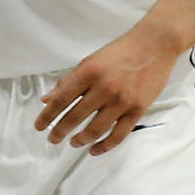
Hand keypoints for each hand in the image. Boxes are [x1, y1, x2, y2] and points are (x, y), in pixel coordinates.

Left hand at [37, 27, 178, 153]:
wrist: (155, 45)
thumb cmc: (122, 51)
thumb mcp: (90, 61)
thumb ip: (69, 81)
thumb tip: (48, 99)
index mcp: (88, 73)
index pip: (61, 100)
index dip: (47, 116)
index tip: (39, 126)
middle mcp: (104, 88)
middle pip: (74, 117)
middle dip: (59, 132)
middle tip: (54, 138)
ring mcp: (121, 101)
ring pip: (95, 130)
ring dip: (80, 140)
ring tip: (74, 142)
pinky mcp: (137, 110)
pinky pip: (118, 135)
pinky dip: (104, 146)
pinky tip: (95, 149)